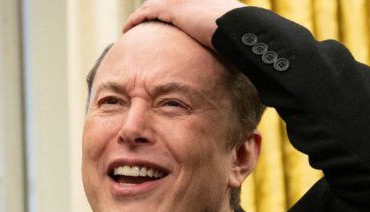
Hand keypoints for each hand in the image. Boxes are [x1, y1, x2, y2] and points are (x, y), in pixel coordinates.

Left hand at [122, 0, 245, 49]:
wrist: (238, 27)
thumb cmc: (241, 33)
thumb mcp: (233, 30)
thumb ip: (227, 34)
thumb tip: (232, 48)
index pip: (181, 2)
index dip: (170, 8)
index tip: (167, 18)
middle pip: (164, 0)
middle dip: (154, 9)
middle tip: (145, 19)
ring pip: (152, 5)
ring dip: (142, 15)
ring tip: (132, 24)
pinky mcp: (172, 9)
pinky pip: (146, 13)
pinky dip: (136, 20)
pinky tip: (128, 28)